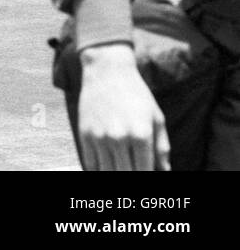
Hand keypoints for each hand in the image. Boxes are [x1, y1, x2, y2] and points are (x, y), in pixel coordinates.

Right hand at [77, 44, 169, 169]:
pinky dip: (98, 169)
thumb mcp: (156, 118)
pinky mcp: (84, 134)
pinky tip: (107, 166)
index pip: (144, 172)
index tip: (146, 175)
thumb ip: (162, 148)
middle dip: (131, 176)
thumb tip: (164, 171)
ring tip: (121, 168)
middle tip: (134, 170)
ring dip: (115, 174)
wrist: (107, 71)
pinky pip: (91, 163)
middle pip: (125, 175)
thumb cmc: (136, 94)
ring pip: (107, 172)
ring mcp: (99, 137)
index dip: (146, 178)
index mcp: (142, 135)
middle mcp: (119, 138)